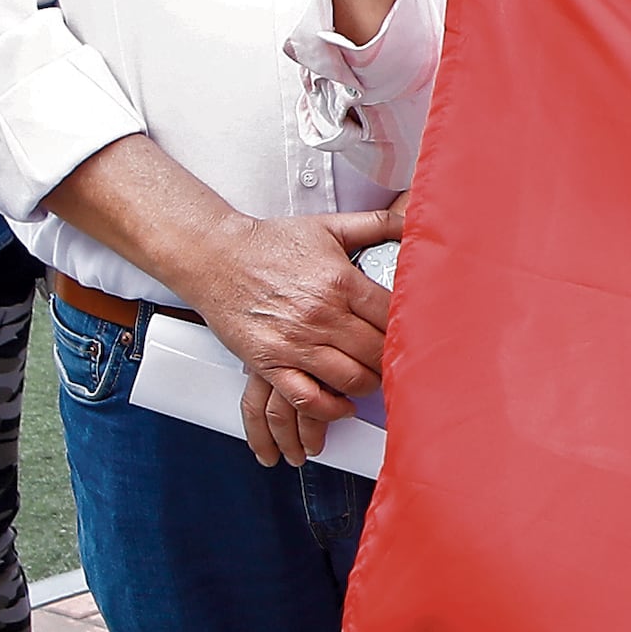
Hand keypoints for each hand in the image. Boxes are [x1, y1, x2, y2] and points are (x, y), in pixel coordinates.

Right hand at [166, 206, 405, 465]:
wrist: (216, 257)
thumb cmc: (271, 244)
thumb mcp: (328, 226)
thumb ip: (375, 224)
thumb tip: (412, 222)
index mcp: (340, 281)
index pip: (393, 317)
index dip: (410, 329)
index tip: (414, 334)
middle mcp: (321, 315)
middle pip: (377, 352)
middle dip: (392, 360)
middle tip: (397, 363)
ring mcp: (295, 342)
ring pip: (351, 379)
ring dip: (368, 385)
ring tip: (372, 379)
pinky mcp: (271, 363)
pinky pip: (308, 398)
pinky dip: (331, 409)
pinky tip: (342, 404)